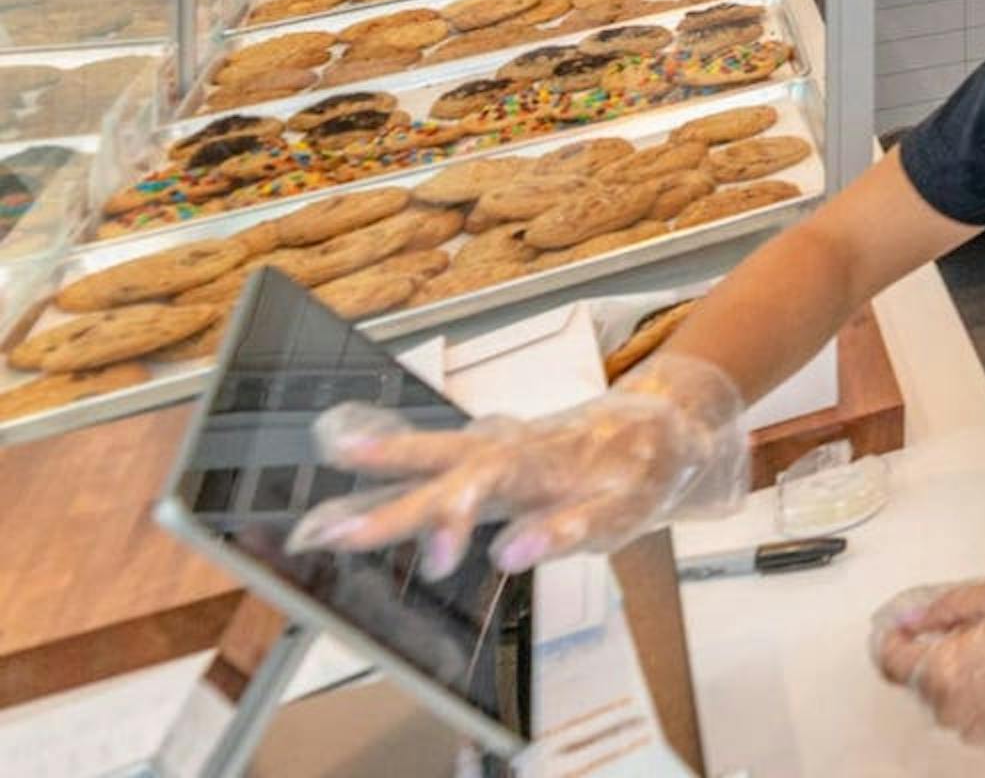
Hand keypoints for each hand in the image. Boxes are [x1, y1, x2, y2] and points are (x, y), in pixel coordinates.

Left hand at [290, 358, 750, 575]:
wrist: (669, 429)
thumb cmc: (574, 457)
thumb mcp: (502, 468)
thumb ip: (438, 486)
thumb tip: (353, 507)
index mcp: (488, 455)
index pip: (419, 456)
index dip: (371, 463)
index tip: (315, 484)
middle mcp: (517, 458)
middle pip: (447, 476)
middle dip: (394, 509)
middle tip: (336, 534)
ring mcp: (563, 474)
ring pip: (508, 483)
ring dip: (468, 513)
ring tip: (437, 554)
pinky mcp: (612, 501)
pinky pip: (578, 520)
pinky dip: (547, 535)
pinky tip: (514, 554)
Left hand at [869, 571, 984, 753]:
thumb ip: (944, 607)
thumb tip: (908, 618)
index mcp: (946, 671)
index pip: (892, 661)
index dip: (892, 638)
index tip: (903, 626)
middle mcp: (955, 711)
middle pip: (921, 682)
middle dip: (937, 655)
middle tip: (975, 630)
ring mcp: (978, 731)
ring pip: (949, 702)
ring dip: (961, 679)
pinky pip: (975, 719)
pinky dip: (983, 700)